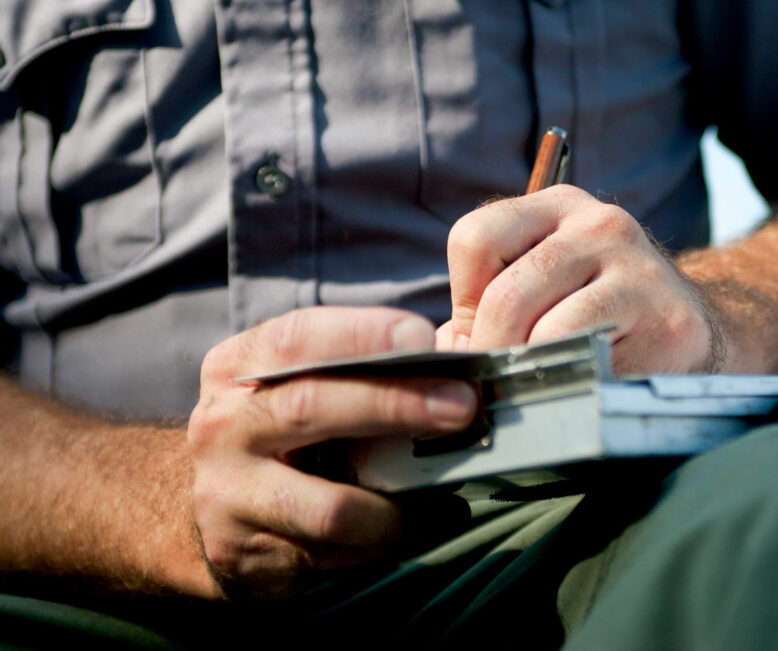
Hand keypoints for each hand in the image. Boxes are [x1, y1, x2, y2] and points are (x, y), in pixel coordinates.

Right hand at [187, 307, 476, 597]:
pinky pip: (333, 555)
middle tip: (462, 406)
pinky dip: (389, 543)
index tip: (422, 338)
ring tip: (451, 500)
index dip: (361, 334)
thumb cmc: (279, 432)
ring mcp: (228, 494)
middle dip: (396, 404)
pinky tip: (422, 529)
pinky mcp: (243, 553)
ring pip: (330, 506)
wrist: (203, 507)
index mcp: (239, 366)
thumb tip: (451, 361)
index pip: (297, 338)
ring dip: (403, 507)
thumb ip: (355, 368)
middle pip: (312, 407)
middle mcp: (224, 425)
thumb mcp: (295, 384)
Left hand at [438, 186, 722, 373]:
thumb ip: (482, 309)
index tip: (480, 331)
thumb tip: (441, 356)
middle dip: (490, 352)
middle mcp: (598, 223)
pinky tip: (577, 385)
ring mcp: (636, 266)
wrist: (688, 330)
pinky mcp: (665, 316)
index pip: (475, 238)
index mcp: (556, 207)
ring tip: (533, 386)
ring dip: (527, 372)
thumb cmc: (594, 314)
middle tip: (494, 382)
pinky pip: (591, 360)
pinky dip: (570, 383)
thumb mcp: (540, 288)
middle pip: (505, 295)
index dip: (464, 296)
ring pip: (545, 331)